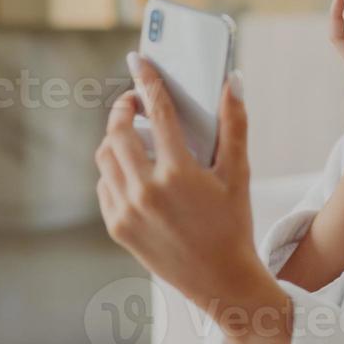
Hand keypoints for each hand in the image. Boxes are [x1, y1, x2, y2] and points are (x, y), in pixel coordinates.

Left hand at [95, 55, 269, 305]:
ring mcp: (128, 210)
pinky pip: (105, 185)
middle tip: (134, 102)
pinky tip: (133, 170)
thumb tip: (232, 82)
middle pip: (118, 132)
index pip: (157, 112)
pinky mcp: (118, 227)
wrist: (222, 282)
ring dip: (115, 139)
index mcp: (179, 173)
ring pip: (105, 158)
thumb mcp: (238, 174)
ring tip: (133, 136)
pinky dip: (114, 171)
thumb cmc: (233, 225)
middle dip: (123, 109)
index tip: (139, 61)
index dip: (148, 81)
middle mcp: (148, 191)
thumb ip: (235, 125)